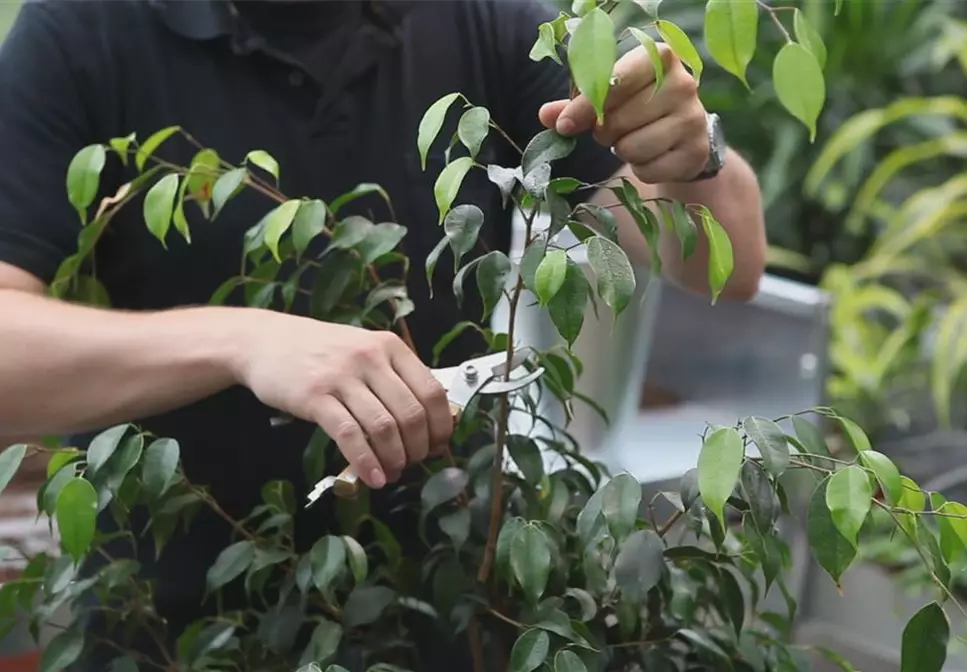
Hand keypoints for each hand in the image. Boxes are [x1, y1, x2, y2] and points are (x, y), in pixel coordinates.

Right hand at [233, 312, 451, 488]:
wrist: (264, 340)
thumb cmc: (321, 351)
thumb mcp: (364, 350)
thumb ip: (394, 377)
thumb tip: (427, 421)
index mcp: (390, 347)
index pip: (432, 391)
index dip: (441, 426)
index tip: (439, 446)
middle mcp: (370, 358)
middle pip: (411, 414)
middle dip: (419, 449)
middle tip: (413, 463)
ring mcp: (342, 376)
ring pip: (384, 427)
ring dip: (395, 459)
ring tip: (393, 473)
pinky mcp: (315, 397)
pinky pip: (350, 436)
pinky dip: (366, 462)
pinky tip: (372, 477)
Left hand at [538, 44, 709, 183]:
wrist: (685, 133)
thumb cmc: (640, 106)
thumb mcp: (612, 97)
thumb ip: (578, 104)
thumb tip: (546, 115)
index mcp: (658, 58)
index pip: (613, 82)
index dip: (585, 107)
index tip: (565, 125)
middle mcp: (682, 84)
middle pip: (618, 120)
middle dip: (605, 132)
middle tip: (613, 130)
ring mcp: (692, 118)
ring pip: (632, 147)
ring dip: (622, 150)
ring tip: (632, 140)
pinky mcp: (695, 151)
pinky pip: (648, 169)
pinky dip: (641, 169)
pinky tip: (650, 156)